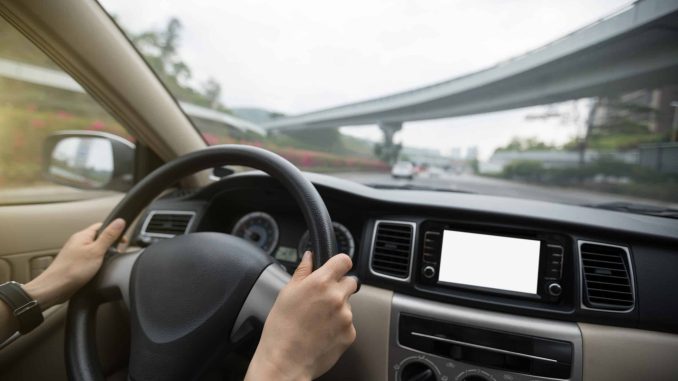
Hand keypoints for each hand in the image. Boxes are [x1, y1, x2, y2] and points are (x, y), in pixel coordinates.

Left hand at [23, 219, 125, 309]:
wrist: (54, 288)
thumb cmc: (72, 270)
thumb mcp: (96, 251)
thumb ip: (109, 236)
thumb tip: (120, 221)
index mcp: (83, 235)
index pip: (102, 225)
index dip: (115, 231)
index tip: (123, 241)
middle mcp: (78, 242)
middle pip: (100, 237)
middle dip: (111, 244)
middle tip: (116, 253)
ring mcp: (76, 253)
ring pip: (95, 249)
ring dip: (104, 254)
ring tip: (108, 262)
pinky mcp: (76, 264)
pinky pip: (90, 259)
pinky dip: (97, 262)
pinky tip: (99, 269)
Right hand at [245, 252, 357, 380]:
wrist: (285, 361)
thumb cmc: (281, 329)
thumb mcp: (286, 293)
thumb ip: (302, 271)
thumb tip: (309, 256)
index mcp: (321, 282)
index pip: (344, 261)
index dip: (340, 264)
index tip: (336, 268)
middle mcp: (337, 297)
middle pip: (350, 282)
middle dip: (339, 287)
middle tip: (322, 299)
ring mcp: (346, 316)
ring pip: (348, 304)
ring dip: (338, 308)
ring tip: (317, 320)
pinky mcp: (350, 333)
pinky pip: (348, 323)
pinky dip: (338, 326)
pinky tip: (322, 332)